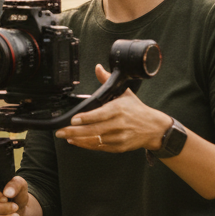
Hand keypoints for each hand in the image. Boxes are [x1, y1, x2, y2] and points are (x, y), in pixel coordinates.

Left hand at [55, 64, 172, 152]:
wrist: (154, 129)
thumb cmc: (137, 110)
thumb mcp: (124, 92)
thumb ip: (107, 80)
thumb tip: (98, 68)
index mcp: (119, 109)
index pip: (100, 115)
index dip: (86, 118)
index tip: (73, 119)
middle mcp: (119, 124)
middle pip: (94, 129)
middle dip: (75, 131)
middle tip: (60, 131)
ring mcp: (118, 137)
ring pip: (95, 140)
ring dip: (78, 139)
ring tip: (65, 136)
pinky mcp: (118, 147)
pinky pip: (99, 147)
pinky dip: (86, 145)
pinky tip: (75, 141)